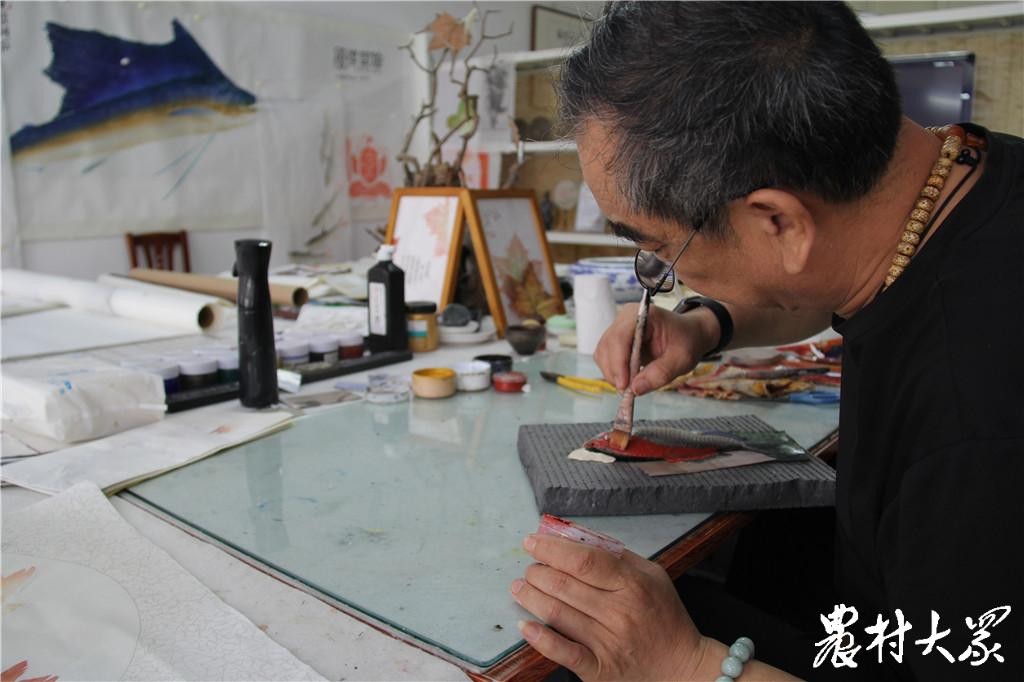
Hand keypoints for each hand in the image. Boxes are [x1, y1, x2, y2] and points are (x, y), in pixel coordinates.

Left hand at [511, 533, 708, 680]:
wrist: (682, 667)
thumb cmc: (665, 617)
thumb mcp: (652, 575)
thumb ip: (616, 555)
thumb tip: (575, 538)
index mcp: (633, 584)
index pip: (583, 560)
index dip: (552, 549)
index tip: (533, 542)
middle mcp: (620, 613)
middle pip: (564, 584)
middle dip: (537, 571)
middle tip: (529, 567)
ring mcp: (608, 643)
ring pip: (557, 613)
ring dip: (531, 596)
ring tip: (520, 587)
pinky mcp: (600, 669)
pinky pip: (563, 652)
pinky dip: (540, 638)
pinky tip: (525, 625)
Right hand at [594, 304, 718, 394]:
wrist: (688, 334)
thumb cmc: (686, 341)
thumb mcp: (682, 359)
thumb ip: (660, 373)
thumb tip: (635, 389)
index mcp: (644, 315)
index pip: (621, 336)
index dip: (619, 362)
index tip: (624, 385)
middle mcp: (625, 318)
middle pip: (607, 345)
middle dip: (615, 371)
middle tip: (628, 392)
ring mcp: (618, 327)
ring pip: (602, 353)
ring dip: (612, 373)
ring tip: (629, 387)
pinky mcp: (615, 339)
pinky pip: (605, 357)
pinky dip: (613, 371)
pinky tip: (627, 379)